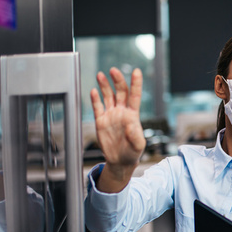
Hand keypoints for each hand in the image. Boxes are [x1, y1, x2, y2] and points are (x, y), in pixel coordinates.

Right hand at [90, 68, 145, 190]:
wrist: (120, 161)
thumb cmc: (133, 152)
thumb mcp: (138, 145)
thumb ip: (136, 135)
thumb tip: (131, 124)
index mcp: (133, 115)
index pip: (135, 95)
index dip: (136, 83)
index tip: (137, 71)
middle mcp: (121, 112)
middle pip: (120, 92)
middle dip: (117, 80)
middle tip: (114, 71)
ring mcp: (111, 115)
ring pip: (107, 96)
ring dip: (104, 85)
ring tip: (101, 75)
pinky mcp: (101, 121)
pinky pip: (97, 107)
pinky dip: (95, 99)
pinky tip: (93, 91)